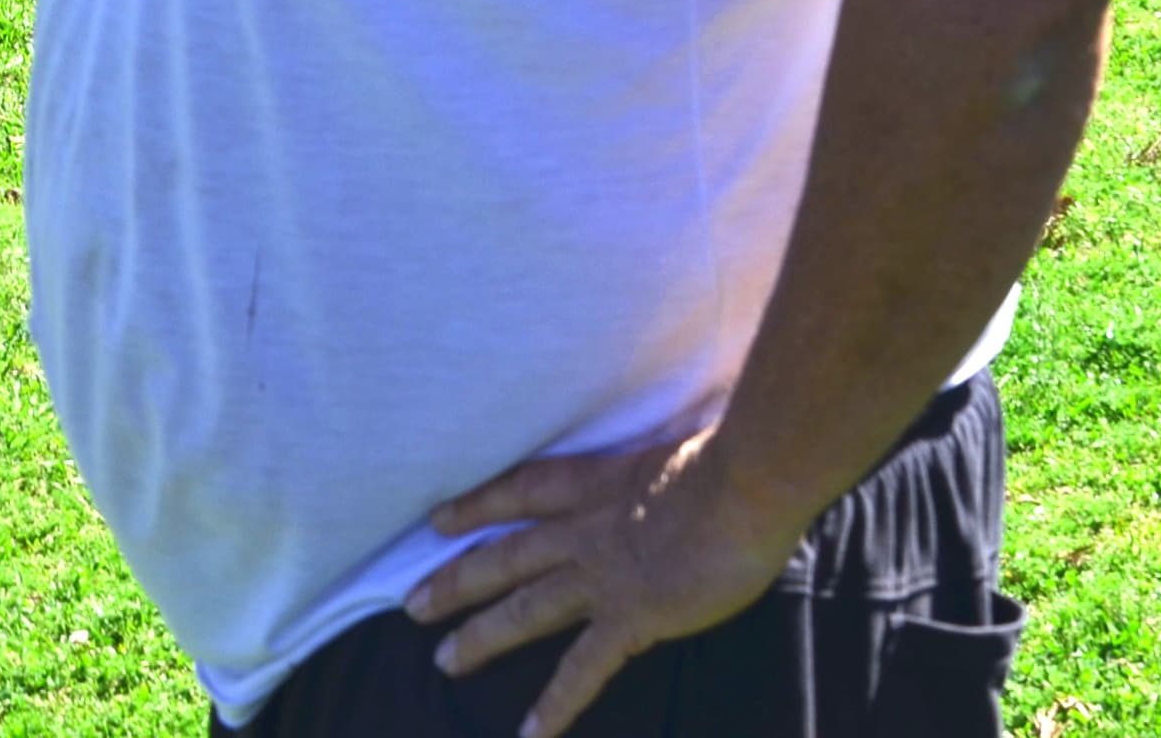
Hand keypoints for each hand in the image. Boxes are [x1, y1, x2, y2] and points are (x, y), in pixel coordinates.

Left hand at [407, 428, 810, 737]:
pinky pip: (582, 668)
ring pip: (525, 609)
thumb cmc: (734, 459)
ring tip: (445, 661)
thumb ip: (667, 472)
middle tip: (412, 602)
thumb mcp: (684, 451)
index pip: (524, 490)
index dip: (479, 504)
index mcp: (601, 483)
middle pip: (506, 557)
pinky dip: (555, 704)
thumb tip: (685, 476)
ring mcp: (603, 578)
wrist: (748, 485)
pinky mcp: (630, 618)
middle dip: (457, 580)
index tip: (440, 518)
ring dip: (481, 636)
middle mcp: (587, 531)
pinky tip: (530, 734)